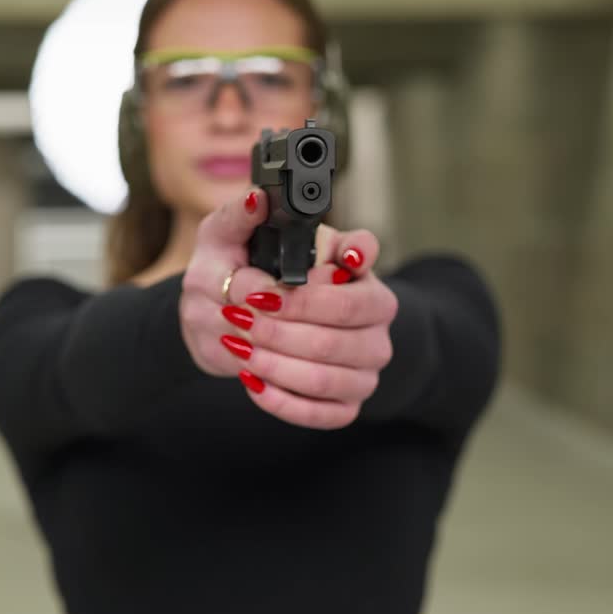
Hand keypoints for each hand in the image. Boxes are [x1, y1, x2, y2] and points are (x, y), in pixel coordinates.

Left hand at [180, 190, 397, 428]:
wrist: (243, 320)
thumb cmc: (253, 273)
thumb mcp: (238, 239)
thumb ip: (245, 217)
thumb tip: (256, 200)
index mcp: (361, 276)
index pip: (360, 275)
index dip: (322, 282)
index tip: (284, 282)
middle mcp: (375, 323)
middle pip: (337, 333)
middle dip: (280, 327)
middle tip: (239, 315)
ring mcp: (365, 366)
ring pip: (327, 376)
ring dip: (277, 364)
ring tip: (240, 347)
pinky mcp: (346, 403)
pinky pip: (322, 413)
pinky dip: (282, 401)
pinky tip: (253, 382)